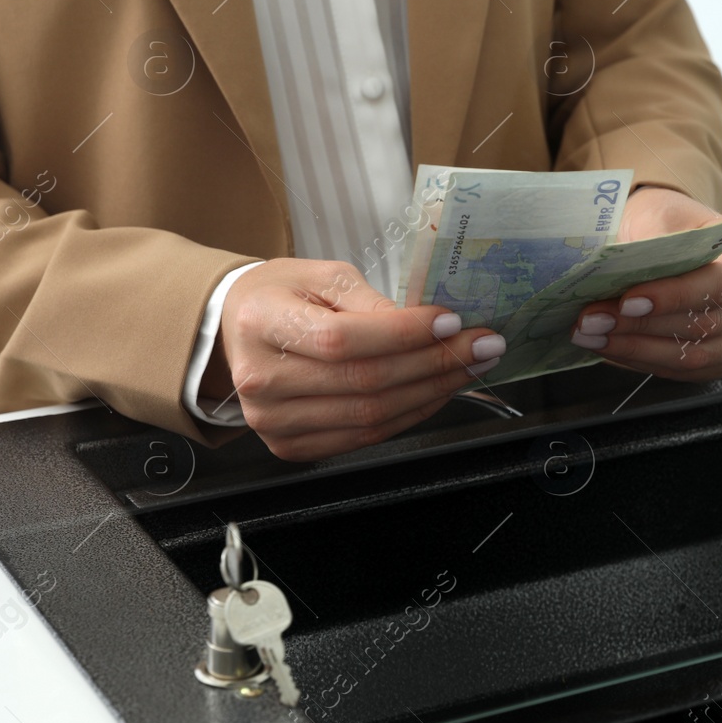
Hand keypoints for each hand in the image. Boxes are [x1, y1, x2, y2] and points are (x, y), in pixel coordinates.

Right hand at [201, 259, 504, 460]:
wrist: (238, 329)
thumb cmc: (283, 296)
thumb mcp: (322, 276)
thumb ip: (369, 299)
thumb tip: (425, 325)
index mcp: (262, 323)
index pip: (343, 338)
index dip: (404, 334)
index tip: (452, 322)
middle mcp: (262, 380)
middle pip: (365, 382)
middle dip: (436, 364)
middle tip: (483, 346)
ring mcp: (273, 421)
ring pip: (371, 415)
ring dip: (433, 392)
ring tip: (470, 368)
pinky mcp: (290, 446)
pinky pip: (364, 438)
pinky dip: (410, 416)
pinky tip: (437, 392)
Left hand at [569, 186, 721, 380]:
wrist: (677, 237)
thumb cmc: (673, 224)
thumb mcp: (662, 216)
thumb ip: (652, 247)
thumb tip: (620, 277)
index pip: (721, 282)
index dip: (674, 296)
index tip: (628, 299)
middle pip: (706, 325)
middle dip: (642, 326)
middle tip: (594, 318)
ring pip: (692, 355)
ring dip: (635, 348)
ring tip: (592, 334)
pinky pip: (682, 371)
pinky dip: (641, 361)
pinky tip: (610, 346)